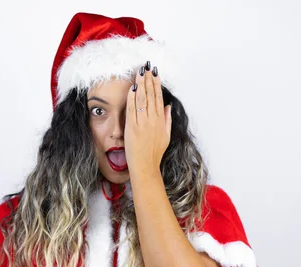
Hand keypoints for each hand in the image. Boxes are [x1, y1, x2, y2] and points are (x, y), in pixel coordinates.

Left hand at [124, 61, 171, 175]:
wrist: (146, 166)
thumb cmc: (155, 153)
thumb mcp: (166, 136)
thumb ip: (167, 120)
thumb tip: (167, 106)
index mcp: (161, 121)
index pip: (158, 98)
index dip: (157, 84)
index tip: (155, 73)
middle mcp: (152, 120)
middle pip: (151, 95)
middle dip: (149, 79)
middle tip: (147, 66)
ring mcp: (142, 123)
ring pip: (142, 99)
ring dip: (141, 84)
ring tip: (140, 71)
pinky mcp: (132, 128)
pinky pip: (132, 109)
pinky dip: (132, 97)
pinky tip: (132, 87)